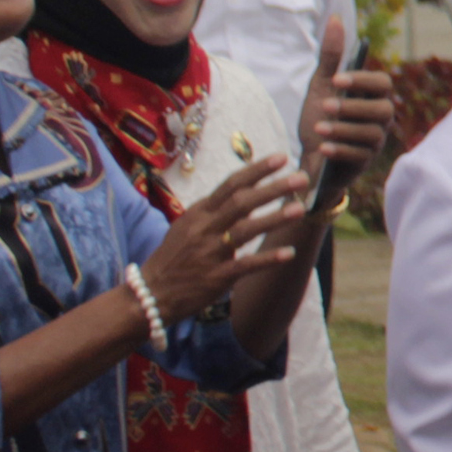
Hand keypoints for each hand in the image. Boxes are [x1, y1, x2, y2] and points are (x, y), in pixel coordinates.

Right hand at [137, 156, 314, 316]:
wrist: (150, 294)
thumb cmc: (174, 257)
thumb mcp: (190, 227)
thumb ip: (217, 210)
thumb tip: (249, 192)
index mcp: (199, 213)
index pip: (230, 185)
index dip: (256, 170)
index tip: (281, 157)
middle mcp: (204, 229)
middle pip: (241, 202)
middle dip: (272, 189)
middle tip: (301, 177)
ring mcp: (210, 253)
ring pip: (245, 231)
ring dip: (274, 218)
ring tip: (300, 209)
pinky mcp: (215, 278)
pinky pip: (245, 265)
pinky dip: (267, 259)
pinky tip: (289, 253)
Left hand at [298, 17, 396, 175]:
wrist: (308, 156)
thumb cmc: (319, 117)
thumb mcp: (321, 85)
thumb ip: (331, 56)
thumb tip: (334, 18)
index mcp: (372, 96)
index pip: (382, 83)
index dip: (362, 80)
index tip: (336, 79)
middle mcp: (380, 118)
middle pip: (383, 109)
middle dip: (353, 107)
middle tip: (325, 106)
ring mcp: (374, 142)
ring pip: (372, 134)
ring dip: (344, 130)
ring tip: (319, 129)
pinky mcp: (364, 162)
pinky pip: (360, 156)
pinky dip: (340, 150)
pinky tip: (322, 147)